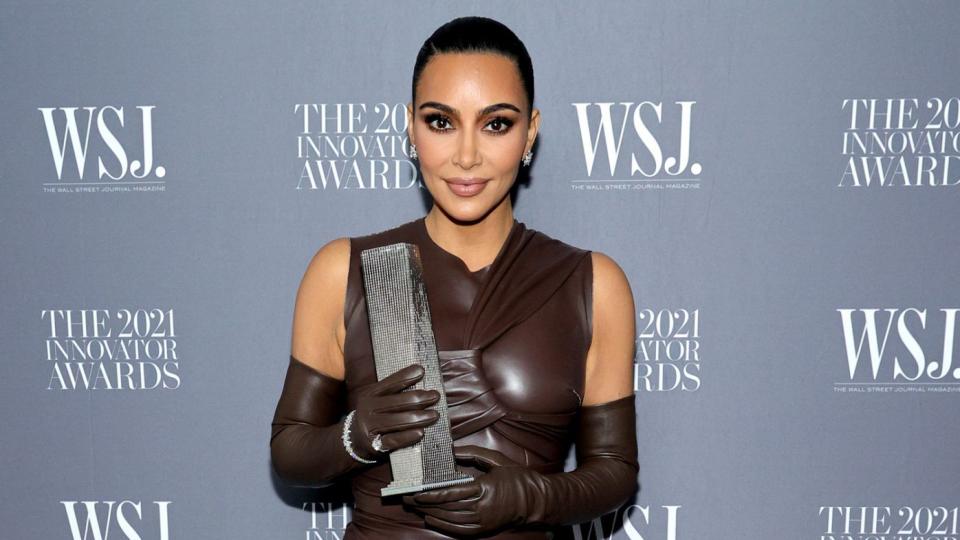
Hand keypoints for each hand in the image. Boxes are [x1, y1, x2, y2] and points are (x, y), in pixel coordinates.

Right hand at [350, 364, 440, 461]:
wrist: (353, 440)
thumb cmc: (374, 415)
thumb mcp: (377, 399)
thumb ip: (394, 390)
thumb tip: (419, 375)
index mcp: (370, 394)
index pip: (390, 383)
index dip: (405, 376)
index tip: (421, 371)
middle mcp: (368, 409)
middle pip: (397, 402)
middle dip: (419, 398)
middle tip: (435, 396)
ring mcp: (370, 427)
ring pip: (397, 421)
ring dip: (419, 417)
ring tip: (434, 414)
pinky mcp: (374, 444)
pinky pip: (393, 440)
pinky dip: (407, 436)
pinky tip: (420, 432)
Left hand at [401, 445, 546, 535]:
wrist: (536, 501)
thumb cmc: (517, 478)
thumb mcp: (497, 460)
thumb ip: (473, 454)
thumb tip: (453, 449)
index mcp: (484, 489)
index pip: (451, 493)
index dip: (431, 494)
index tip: (416, 491)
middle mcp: (482, 508)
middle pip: (446, 508)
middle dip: (424, 504)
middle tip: (407, 499)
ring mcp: (482, 521)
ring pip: (450, 519)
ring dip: (430, 514)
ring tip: (415, 507)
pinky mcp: (484, 529)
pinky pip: (459, 531)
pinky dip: (443, 526)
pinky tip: (431, 519)